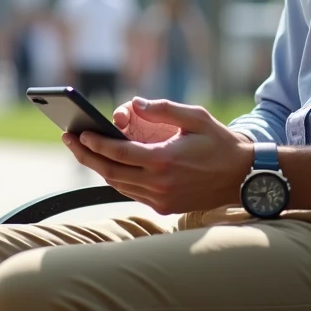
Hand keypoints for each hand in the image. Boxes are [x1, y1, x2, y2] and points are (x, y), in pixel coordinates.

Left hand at [63, 98, 253, 215]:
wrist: (241, 177)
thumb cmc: (219, 142)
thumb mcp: (195, 117)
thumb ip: (163, 109)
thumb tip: (135, 104)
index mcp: (164, 160)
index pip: (119, 153)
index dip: (96, 143)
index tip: (79, 134)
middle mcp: (160, 184)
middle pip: (110, 172)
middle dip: (86, 155)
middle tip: (69, 140)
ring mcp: (161, 199)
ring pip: (118, 185)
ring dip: (99, 168)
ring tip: (84, 150)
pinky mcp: (164, 207)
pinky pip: (131, 192)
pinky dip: (117, 178)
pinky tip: (108, 163)